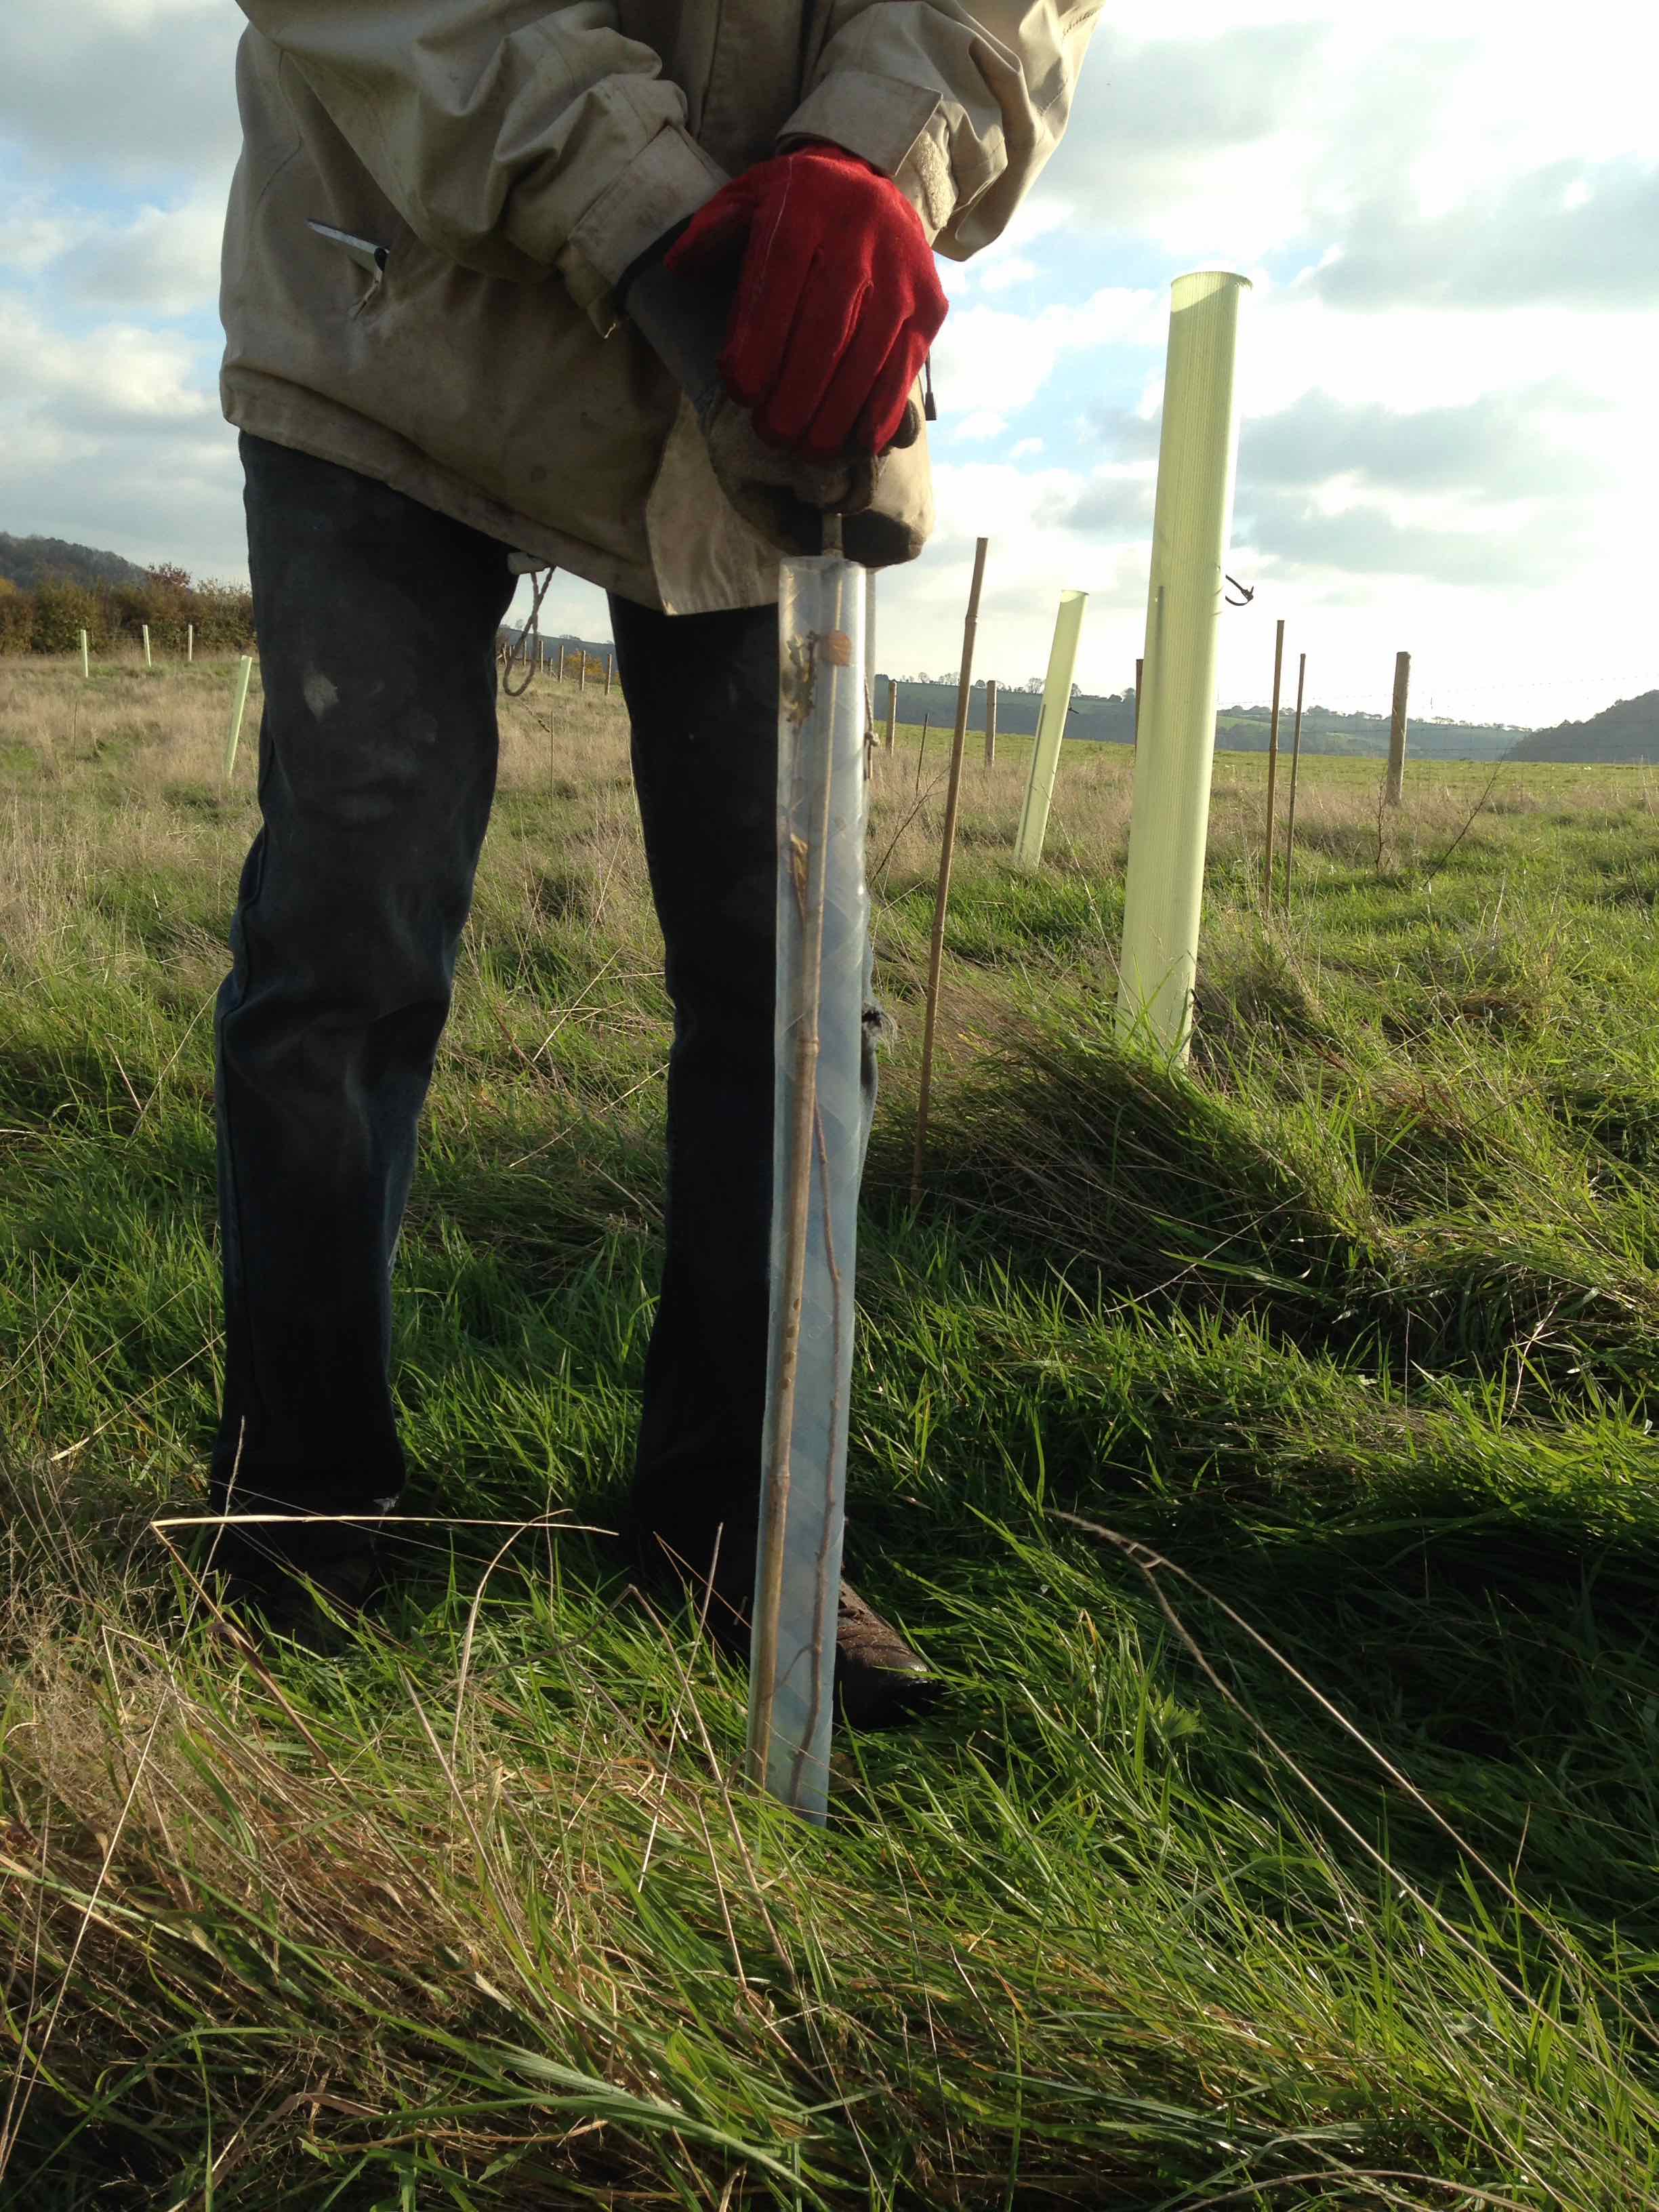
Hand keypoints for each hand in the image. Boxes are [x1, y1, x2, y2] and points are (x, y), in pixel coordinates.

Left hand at [663, 142, 946, 461]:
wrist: (874, 180)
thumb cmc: (798, 206)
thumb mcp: (749, 196)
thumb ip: (712, 231)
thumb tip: (678, 269)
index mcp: (803, 212)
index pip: (779, 289)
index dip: (760, 347)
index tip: (740, 391)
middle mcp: (857, 241)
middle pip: (826, 330)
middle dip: (797, 392)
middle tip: (772, 435)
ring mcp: (899, 276)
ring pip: (867, 354)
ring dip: (837, 412)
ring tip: (810, 448)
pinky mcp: (928, 304)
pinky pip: (906, 364)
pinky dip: (884, 408)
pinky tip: (859, 441)